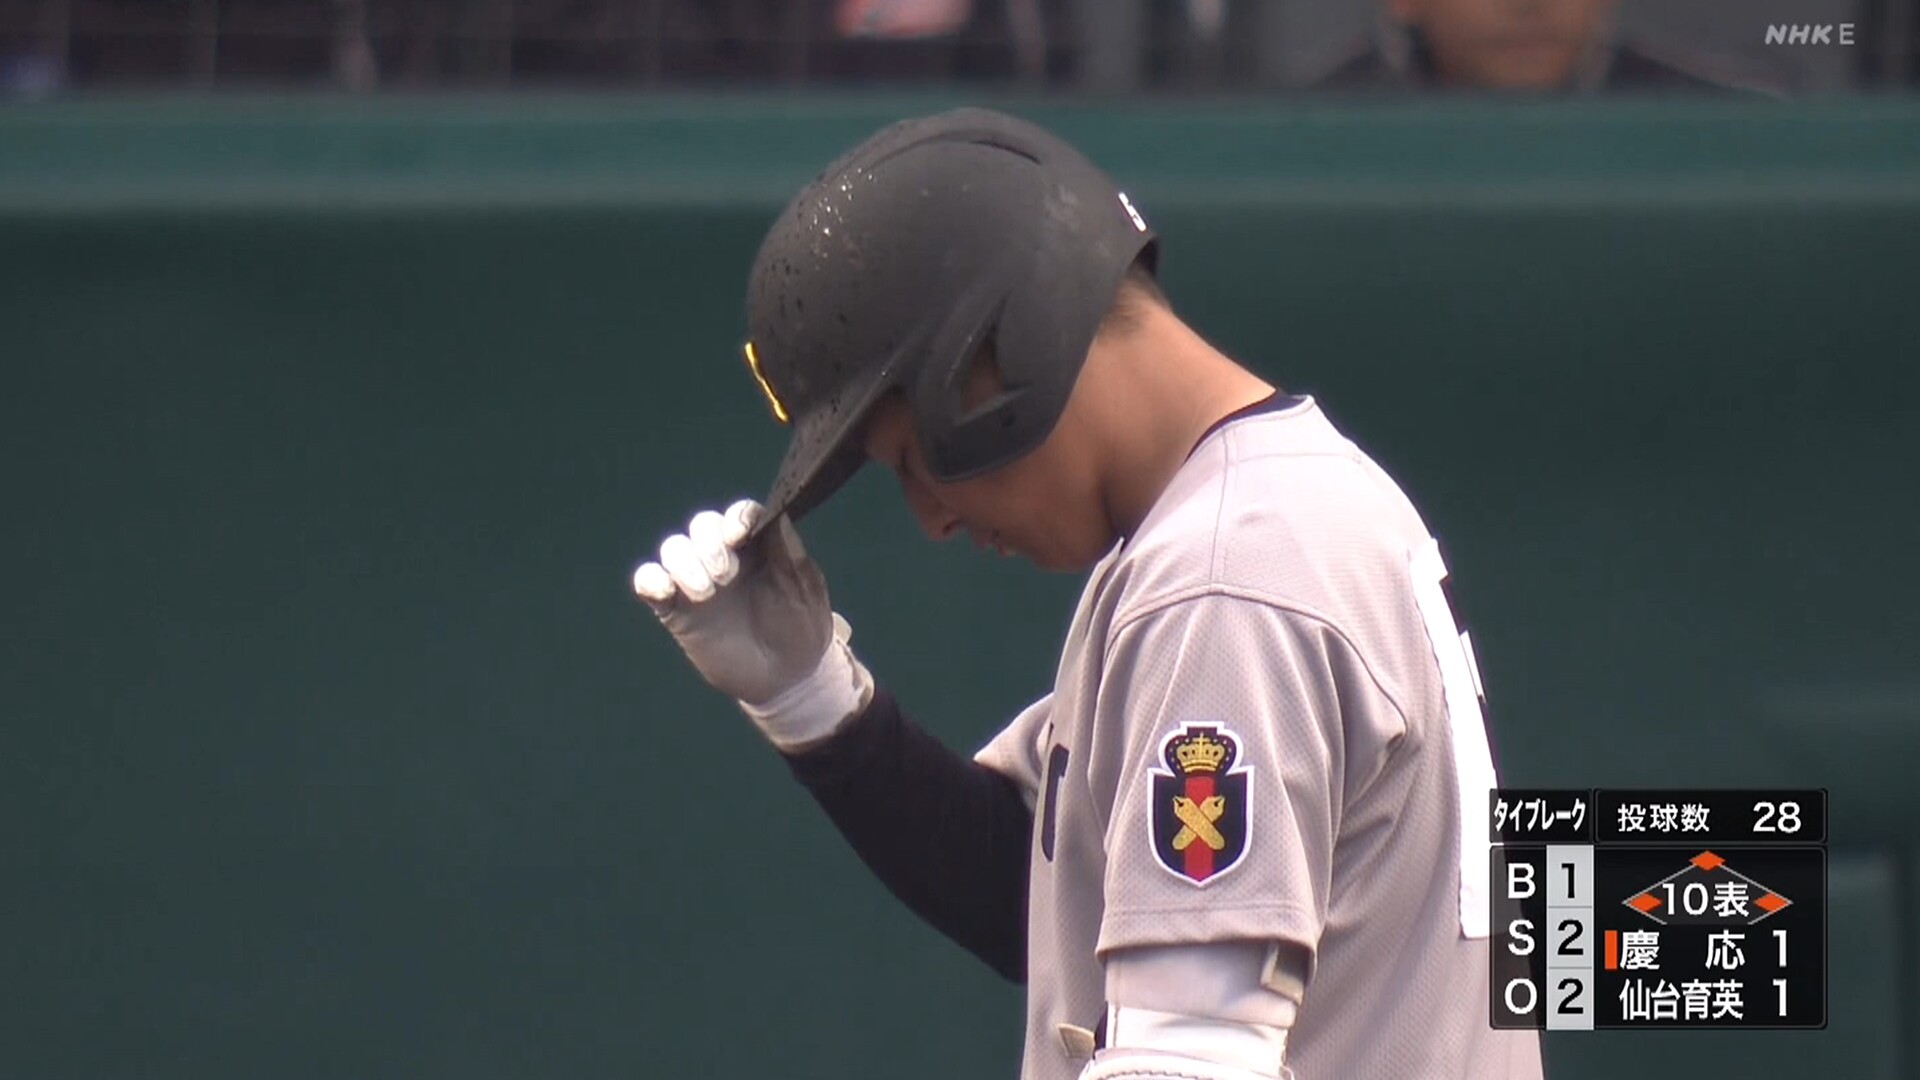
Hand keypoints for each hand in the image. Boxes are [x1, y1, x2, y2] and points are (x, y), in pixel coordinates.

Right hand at [633, 501, 871, 746]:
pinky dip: (649, 579)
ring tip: (705, 594)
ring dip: (684, 563)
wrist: (784, 677)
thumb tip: (777, 514)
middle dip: (709, 543)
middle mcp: (724, 555)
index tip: (739, 535)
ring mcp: (697, 580)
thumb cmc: (800, 627)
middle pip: (702, 525)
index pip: (740, 515)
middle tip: (726, 576)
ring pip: (674, 548)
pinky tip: (663, 591)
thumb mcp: (805, 589)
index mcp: (758, 546)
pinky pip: (649, 581)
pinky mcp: (675, 609)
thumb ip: (789, 552)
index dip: (736, 517)